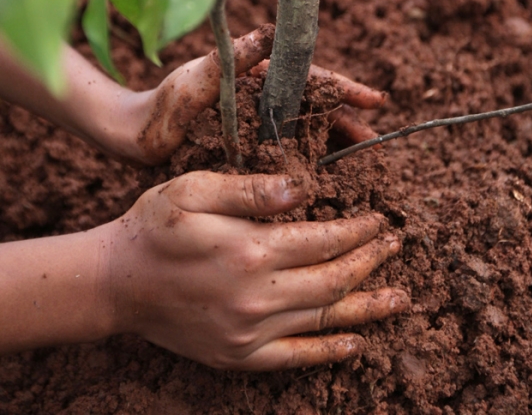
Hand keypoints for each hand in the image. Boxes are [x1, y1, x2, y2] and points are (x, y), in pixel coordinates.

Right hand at [107, 171, 408, 369]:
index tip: (380, 221)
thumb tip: (303, 188)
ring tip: (400, 298)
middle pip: (334, 279)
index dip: (358, 230)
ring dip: (367, 306)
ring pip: (324, 318)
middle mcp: (256, 295)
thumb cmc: (154, 228)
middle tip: (396, 247)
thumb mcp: (194, 191)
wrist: (116, 284)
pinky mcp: (238, 354)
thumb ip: (250, 190)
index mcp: (249, 250)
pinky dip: (329, 351)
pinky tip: (357, 343)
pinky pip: (295, 357)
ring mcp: (249, 332)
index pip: (324, 239)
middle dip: (371, 261)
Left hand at [132, 25, 385, 164]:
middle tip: (373, 139)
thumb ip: (233, 58)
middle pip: (315, 108)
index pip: (309, 79)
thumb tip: (271, 32)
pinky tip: (324, 177)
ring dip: (332, 144)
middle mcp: (263, 99)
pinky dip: (307, 162)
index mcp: (258, 77)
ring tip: (359, 161)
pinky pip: (287, 153)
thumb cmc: (162, 105)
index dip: (344, 89)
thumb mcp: (196, 79)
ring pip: (305, 131)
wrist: (137, 138)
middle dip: (346, 121)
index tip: (374, 101)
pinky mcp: (251, 149)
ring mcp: (258, 125)